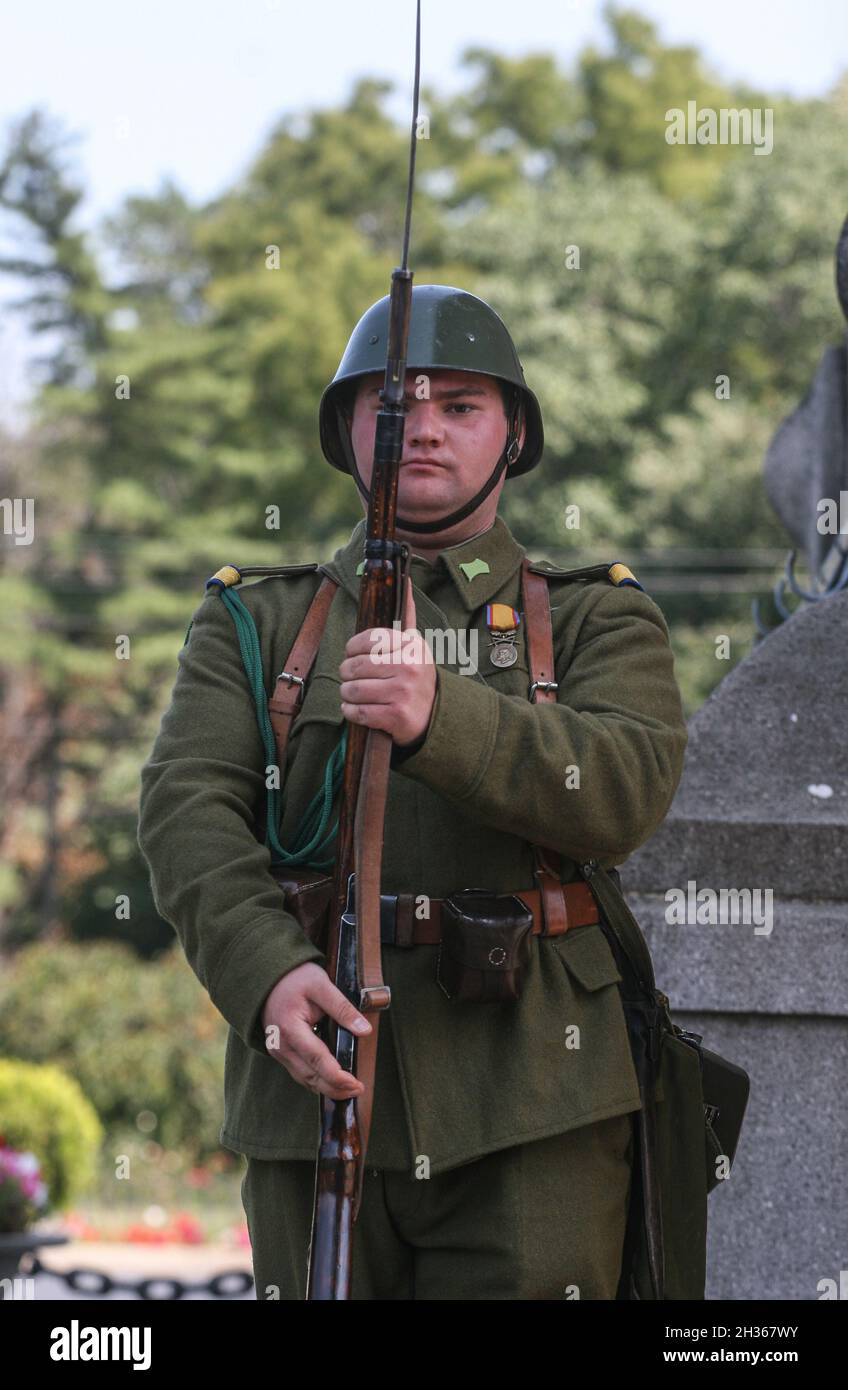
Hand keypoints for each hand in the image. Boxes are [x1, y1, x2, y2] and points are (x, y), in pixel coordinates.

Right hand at [261, 962, 371, 1099]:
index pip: (316, 1059)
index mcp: (290, 1028)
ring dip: (326, 1087)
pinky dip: (315, 1080)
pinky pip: (298, 1072)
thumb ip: (342, 1008)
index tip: (356, 1083)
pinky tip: (331, 1081)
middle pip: (309, 1076)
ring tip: (349, 1089)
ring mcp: (278, 1050)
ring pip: (303, 1078)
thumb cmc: (295, 978)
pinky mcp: (280, 1051)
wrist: (269, 977)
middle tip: (359, 1089)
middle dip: (335, 1087)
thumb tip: (365, 1030)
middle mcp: (281, 1045)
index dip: (337, 1076)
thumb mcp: (321, 985)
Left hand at [338, 577, 435, 746]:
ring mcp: (403, 692)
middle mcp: (409, 667)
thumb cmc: (416, 676)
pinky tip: (357, 709)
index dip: (352, 648)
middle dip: (346, 673)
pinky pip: (357, 712)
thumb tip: (404, 579)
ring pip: (352, 689)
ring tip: (353, 693)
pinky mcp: (396, 716)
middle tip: (350, 677)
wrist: (434, 715)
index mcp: (411, 646)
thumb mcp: (415, 645)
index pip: (369, 639)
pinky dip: (350, 712)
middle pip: (355, 666)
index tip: (352, 653)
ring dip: (346, 694)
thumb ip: (406, 616)